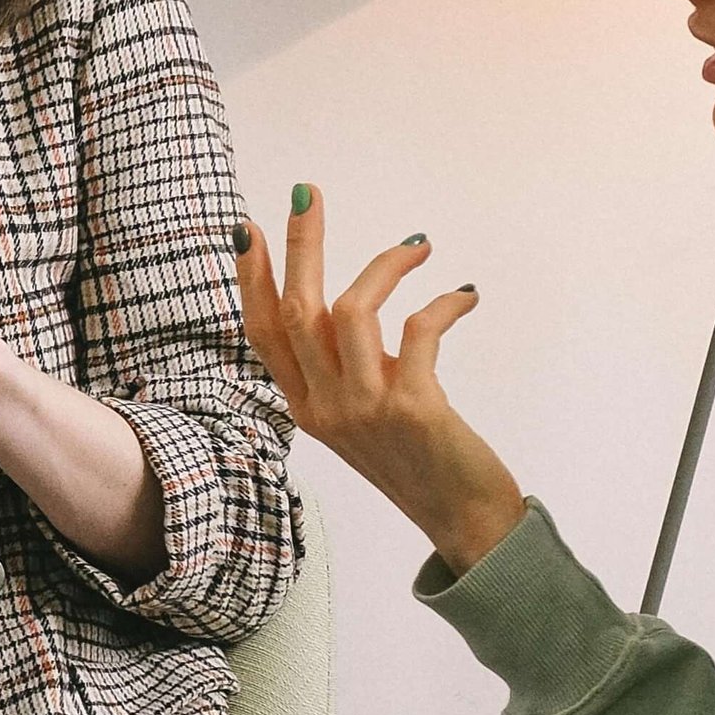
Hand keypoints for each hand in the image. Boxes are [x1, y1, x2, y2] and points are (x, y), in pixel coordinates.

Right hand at [235, 184, 525, 576]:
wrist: (465, 520)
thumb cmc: (419, 463)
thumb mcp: (364, 416)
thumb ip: (347, 370)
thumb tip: (350, 308)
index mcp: (306, 409)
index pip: (263, 335)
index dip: (252, 281)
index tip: (249, 230)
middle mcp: (325, 409)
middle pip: (296, 310)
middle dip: (300, 244)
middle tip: (308, 194)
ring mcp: (364, 410)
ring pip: (348, 312)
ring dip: (384, 266)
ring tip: (417, 248)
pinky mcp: (412, 408)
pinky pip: (418, 330)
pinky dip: (443, 304)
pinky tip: (463, 298)